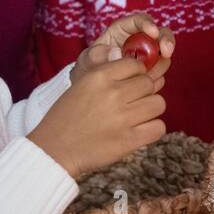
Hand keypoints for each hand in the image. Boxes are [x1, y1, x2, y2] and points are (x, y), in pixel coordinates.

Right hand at [31, 56, 166, 178]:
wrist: (54, 149)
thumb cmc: (67, 116)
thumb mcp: (82, 84)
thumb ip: (108, 73)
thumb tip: (138, 65)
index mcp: (99, 76)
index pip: (136, 64)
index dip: (136, 74)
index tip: (130, 84)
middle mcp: (113, 93)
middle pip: (149, 84)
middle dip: (143, 92)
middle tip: (131, 103)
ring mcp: (123, 117)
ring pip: (158, 104)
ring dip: (150, 110)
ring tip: (136, 117)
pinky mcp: (129, 140)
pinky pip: (158, 127)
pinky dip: (152, 129)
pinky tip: (139, 131)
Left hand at [70, 12, 174, 84]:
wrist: (90, 91)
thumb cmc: (88, 69)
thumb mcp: (87, 60)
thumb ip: (98, 55)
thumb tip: (117, 52)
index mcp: (122, 31)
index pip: (139, 20)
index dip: (148, 23)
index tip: (153, 32)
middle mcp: (138, 42)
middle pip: (160, 34)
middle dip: (166, 41)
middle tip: (167, 52)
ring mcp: (147, 58)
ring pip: (164, 55)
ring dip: (161, 64)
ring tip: (150, 76)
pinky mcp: (150, 73)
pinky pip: (160, 74)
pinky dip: (157, 79)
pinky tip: (148, 87)